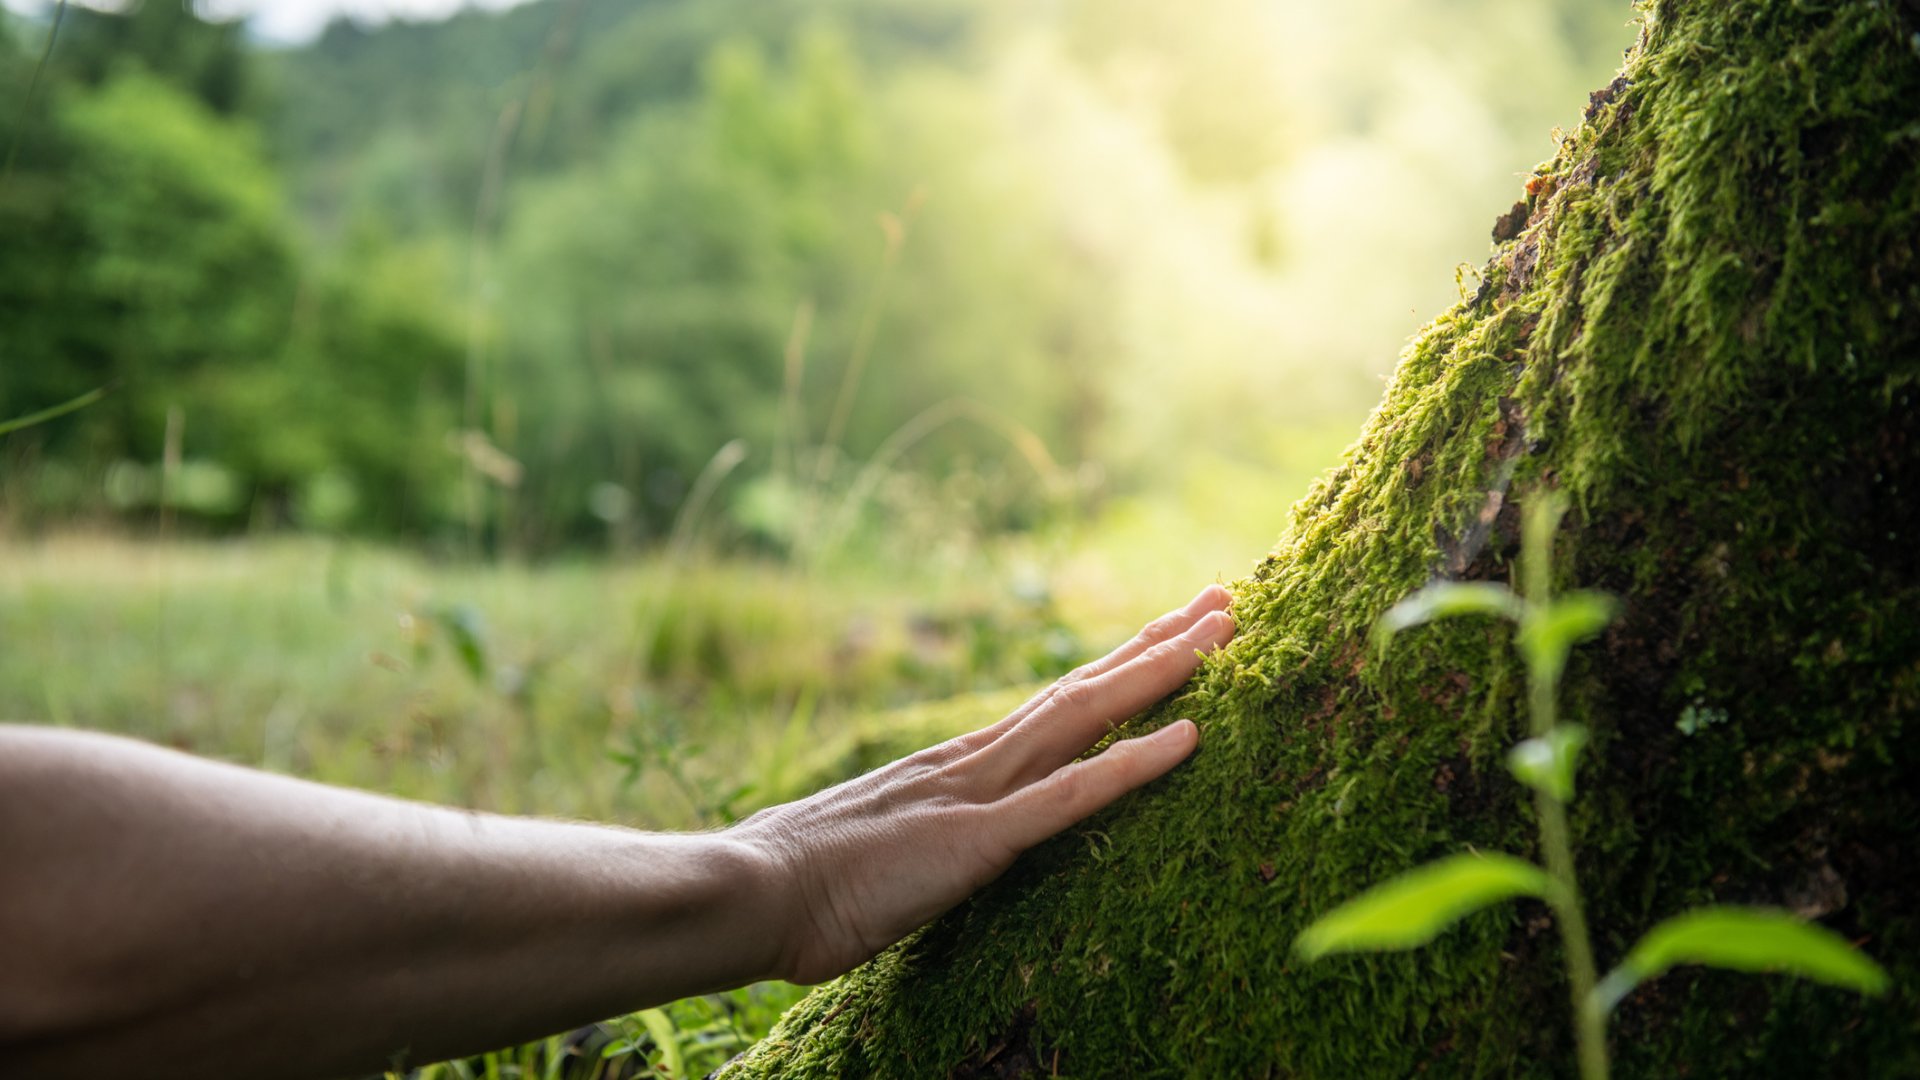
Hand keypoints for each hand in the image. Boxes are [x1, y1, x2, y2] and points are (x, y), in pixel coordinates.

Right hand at [736, 585, 1234, 984]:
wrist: (752, 890)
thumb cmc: (804, 882)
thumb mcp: (884, 848)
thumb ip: (924, 832)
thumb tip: (939, 840)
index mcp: (958, 765)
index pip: (1056, 704)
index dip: (1118, 667)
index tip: (1171, 633)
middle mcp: (978, 760)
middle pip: (1084, 689)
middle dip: (1158, 644)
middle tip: (1224, 600)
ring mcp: (980, 792)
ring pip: (1088, 717)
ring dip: (1161, 674)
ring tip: (1225, 634)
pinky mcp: (979, 840)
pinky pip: (1072, 796)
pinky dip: (1134, 763)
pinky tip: (1191, 737)